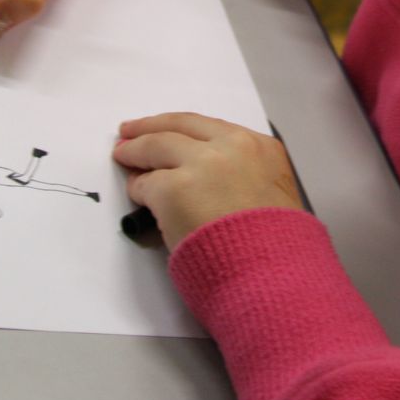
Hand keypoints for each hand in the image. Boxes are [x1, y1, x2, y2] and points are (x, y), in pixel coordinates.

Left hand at [113, 113, 303, 249]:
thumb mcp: (275, 193)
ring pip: (156, 145)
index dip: (181, 127)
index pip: (210, 127)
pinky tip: (135, 192)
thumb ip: (245, 174)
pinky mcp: (173, 189)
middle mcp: (231, 147)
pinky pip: (145, 183)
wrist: (270, 273)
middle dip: (150, 127)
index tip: (168, 128)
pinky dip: (137, 187)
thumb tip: (208, 178)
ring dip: (135, 150)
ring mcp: (201, 164)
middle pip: (179, 126)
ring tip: (123, 155)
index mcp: (261, 148)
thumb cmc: (276, 245)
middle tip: (131, 131)